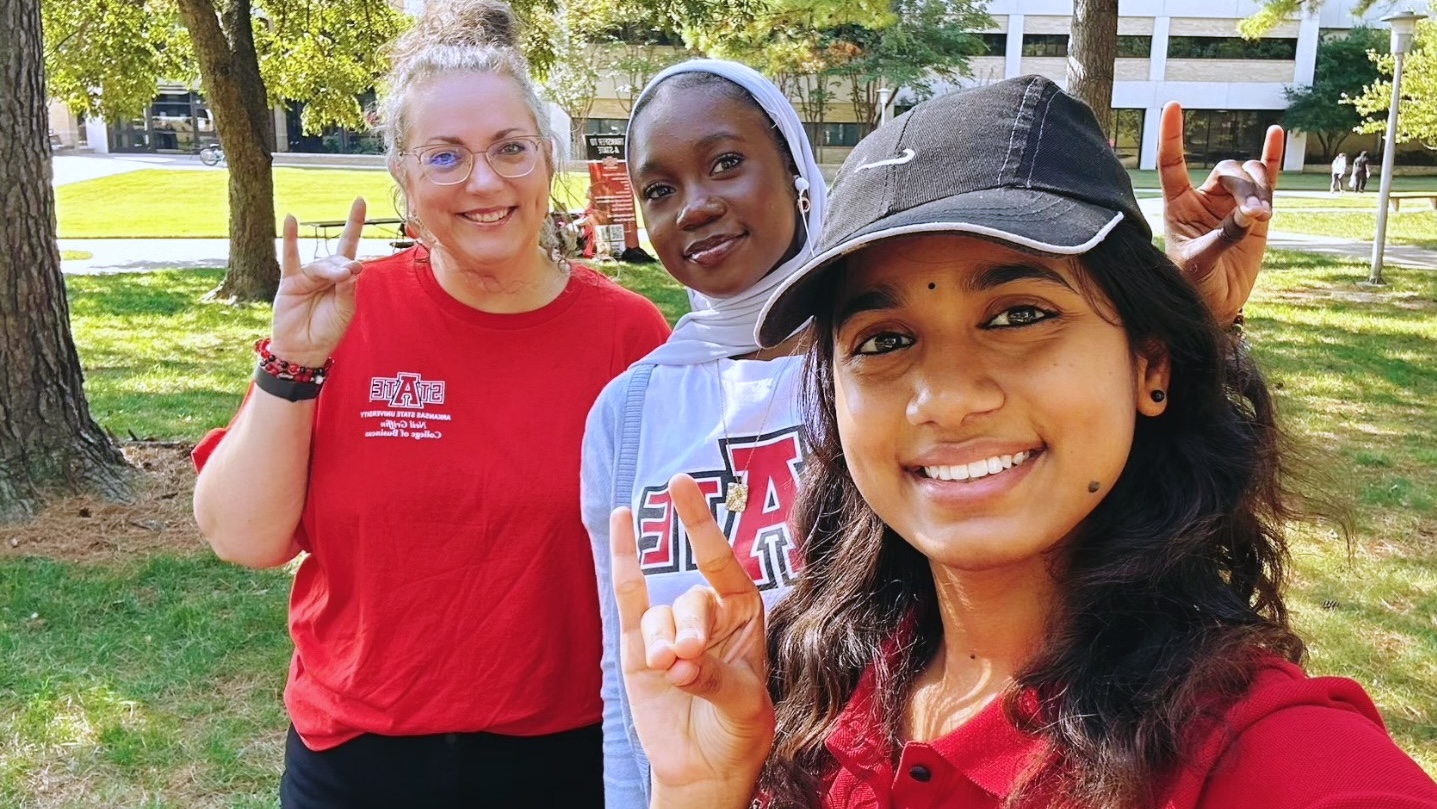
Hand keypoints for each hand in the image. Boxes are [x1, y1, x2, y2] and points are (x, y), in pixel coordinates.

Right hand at [269, 198, 367, 365]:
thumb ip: (347, 288)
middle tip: (350, 272)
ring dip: (329, 270)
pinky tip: (290, 219)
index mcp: (344, 279)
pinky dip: (290, 239)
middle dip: (343, 266)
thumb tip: (351, 266)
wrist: (304, 349)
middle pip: (337, 260)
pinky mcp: (290, 282)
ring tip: (338, 276)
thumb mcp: (345, 311)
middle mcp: (326, 274)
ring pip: (320, 265)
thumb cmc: (328, 330)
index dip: (355, 224)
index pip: (350, 246)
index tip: (360, 200)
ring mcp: (307, 276)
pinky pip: (290, 258)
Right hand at [610, 474, 772, 806]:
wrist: (705, 769)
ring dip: (663, 641)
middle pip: (692, 600)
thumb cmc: (738, 733)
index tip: (680, 486)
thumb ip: (716, 678)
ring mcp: (670, 629)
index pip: (724, 565)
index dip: (702, 526)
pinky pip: (628, 598)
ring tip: (670, 673)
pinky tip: (622, 522)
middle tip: (687, 662)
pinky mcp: (636, 647)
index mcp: (744, 618)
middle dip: (689, 630)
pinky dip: (623, 561)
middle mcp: (708, 616)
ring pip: (660, 616)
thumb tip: (677, 662)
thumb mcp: (744, 707)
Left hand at [1158, 102, 1281, 324]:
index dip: (1171, 135)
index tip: (1173, 105)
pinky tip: (1276, 133)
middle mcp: (1204, 198)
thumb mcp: (1200, 261)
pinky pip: (1266, 178)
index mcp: (1178, 205)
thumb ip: (1223, 236)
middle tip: (1254, 214)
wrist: (1215, 304)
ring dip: (1260, 190)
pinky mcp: (1255, 213)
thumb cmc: (1194, 284)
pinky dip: (1270, 157)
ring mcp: (1230, 203)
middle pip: (1227, 172)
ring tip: (1262, 215)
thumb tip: (1251, 215)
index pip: (1172, 163)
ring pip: (1249, 178)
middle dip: (1244, 188)